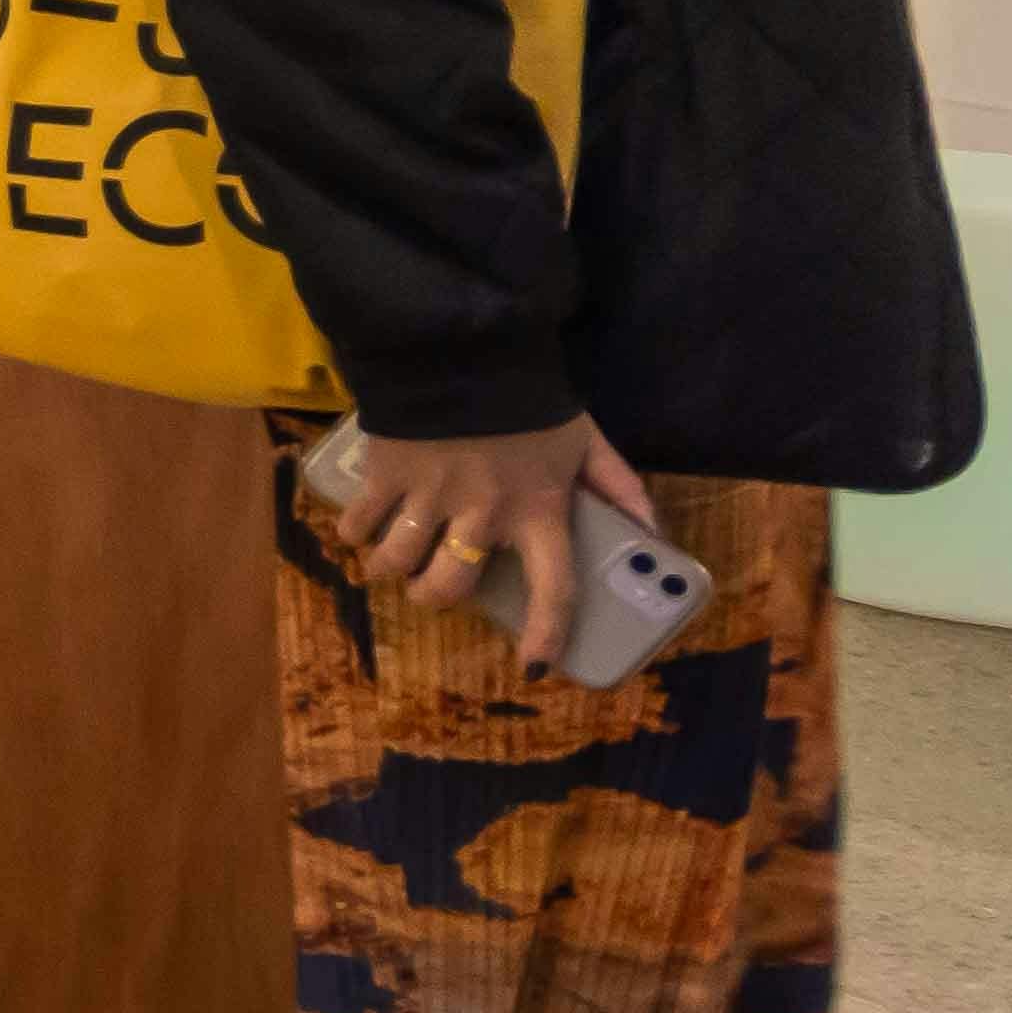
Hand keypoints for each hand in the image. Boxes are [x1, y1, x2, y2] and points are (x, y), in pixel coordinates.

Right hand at [329, 412, 660, 675]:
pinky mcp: (386, 474)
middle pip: (446, 586)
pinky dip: (355, 533)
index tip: (535, 665)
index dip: (547, 632)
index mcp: (540, 510)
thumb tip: (657, 533)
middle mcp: (484, 514)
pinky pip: (359, 523)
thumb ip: (619, 486)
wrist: (463, 347)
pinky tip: (359, 529)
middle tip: (428, 587)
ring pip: (397, 562)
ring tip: (390, 561)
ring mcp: (430, 496)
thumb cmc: (529, 402)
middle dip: (430, 596)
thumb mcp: (586, 440)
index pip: (554, 587)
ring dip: (390, 569)